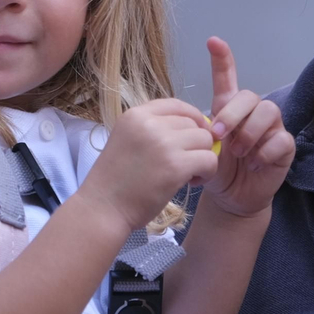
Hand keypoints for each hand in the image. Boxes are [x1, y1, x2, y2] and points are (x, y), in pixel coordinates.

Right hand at [78, 100, 217, 235]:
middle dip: (196, 142)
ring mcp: (163, 143)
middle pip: (193, 122)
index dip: (192, 119)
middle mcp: (149, 123)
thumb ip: (153, 129)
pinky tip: (193, 182)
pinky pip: (209, 160)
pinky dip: (207, 172)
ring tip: (189, 173)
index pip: (177, 105)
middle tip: (185, 163)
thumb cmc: (115, 180)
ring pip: (205, 139)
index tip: (192, 137)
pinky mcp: (175, 166)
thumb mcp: (127, 139)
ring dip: (203, 157)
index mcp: (135, 115)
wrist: (103, 208)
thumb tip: (192, 125)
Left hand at [201, 37, 293, 218]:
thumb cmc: (217, 169)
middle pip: (250, 95)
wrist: (231, 197)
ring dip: (249, 133)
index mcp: (229, 108)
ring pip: (268, 111)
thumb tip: (204, 123)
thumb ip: (204, 132)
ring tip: (238, 152)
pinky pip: (281, 139)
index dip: (222, 58)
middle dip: (232, 114)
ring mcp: (271, 128)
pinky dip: (265, 152)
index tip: (213, 41)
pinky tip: (254, 164)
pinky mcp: (285, 147)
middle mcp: (252, 113)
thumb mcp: (204, 148)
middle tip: (218, 135)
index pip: (227, 77)